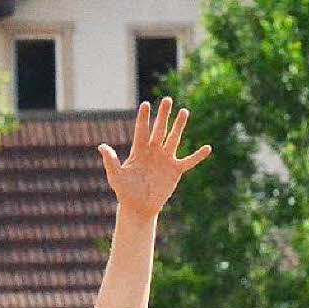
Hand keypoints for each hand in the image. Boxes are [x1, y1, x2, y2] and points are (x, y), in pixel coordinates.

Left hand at [98, 97, 211, 218]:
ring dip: (179, 126)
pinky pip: (189, 161)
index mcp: (139, 151)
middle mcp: (153, 152)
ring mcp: (165, 159)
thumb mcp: (116, 176)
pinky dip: (198, 156)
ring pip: (174, 139)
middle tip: (167, 100)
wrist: (138, 208)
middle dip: (163, 115)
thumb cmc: (125, 192)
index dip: (143, 118)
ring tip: (184, 111)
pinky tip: (207, 148)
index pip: (141, 130)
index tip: (145, 104)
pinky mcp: (175, 170)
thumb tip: (101, 146)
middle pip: (159, 129)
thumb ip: (110, 161)